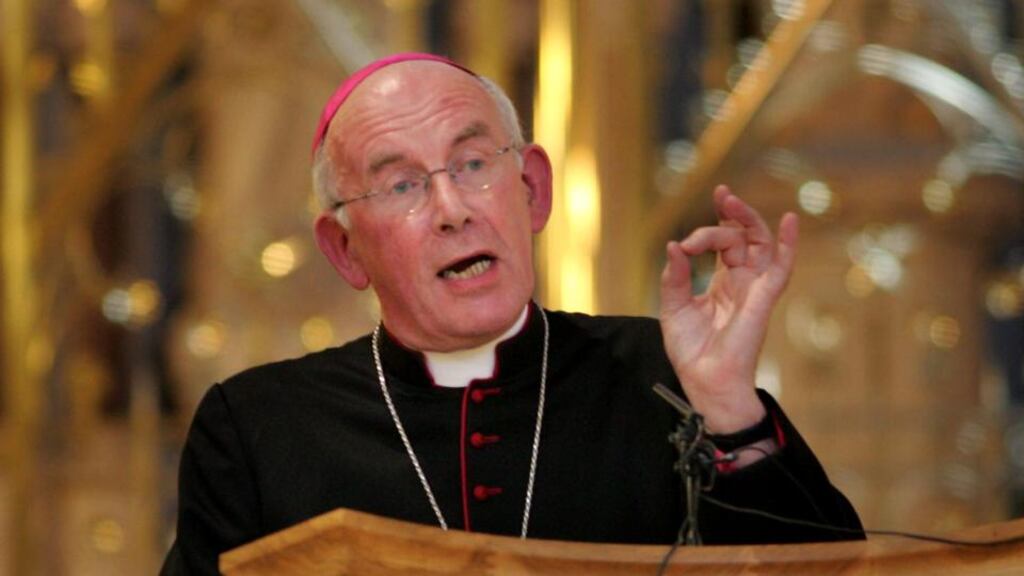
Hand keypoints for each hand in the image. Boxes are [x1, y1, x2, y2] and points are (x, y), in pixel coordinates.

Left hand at [659, 185, 797, 433]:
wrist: (703, 382)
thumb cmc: (692, 352)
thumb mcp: (673, 308)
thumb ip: (674, 277)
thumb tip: (674, 245)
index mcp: (722, 283)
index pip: (723, 244)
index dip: (710, 229)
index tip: (685, 242)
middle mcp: (742, 282)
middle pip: (743, 237)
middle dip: (733, 214)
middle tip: (721, 194)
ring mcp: (754, 289)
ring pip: (760, 244)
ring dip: (749, 219)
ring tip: (731, 201)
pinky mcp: (762, 300)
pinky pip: (781, 269)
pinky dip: (789, 244)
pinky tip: (790, 221)